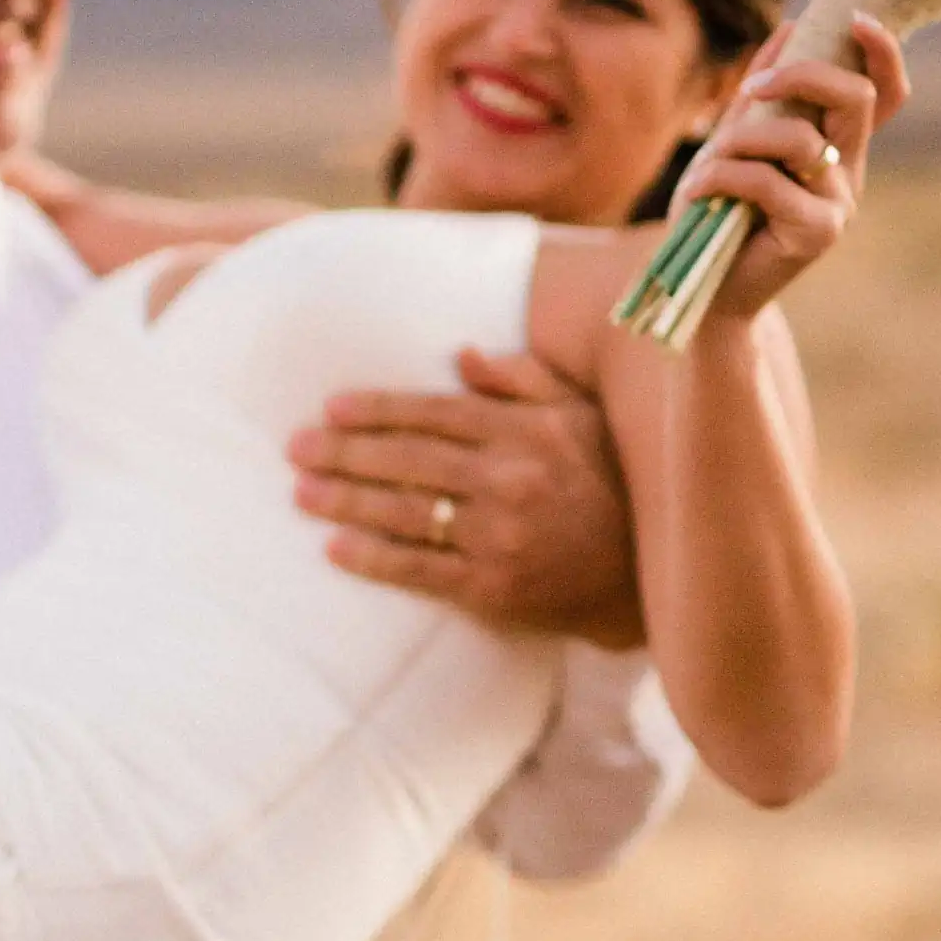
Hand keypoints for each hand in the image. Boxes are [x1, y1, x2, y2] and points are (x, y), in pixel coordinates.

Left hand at [288, 347, 641, 641]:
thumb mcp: (580, 414)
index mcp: (527, 431)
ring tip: (302, 492)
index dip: (379, 409)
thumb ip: (523, 378)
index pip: (437, 412)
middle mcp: (510, 479)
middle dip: (345, 452)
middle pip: (409, 460)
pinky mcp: (494, 587)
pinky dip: (374, 559)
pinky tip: (335, 547)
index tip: (332, 407)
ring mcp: (500, 536)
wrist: (645, 573)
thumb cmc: (608, 480)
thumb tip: (463, 353)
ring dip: (346, 501)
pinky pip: (421, 569)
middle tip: (295, 447)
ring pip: (406, 513)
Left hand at [676, 15, 909, 324]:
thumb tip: (789, 27)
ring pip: (802, 139)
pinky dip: (723, 176)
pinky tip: (697, 191)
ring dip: (741, 140)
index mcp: (838, 146)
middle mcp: (848, 172)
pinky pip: (769, 182)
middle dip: (804, 74)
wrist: (706, 292)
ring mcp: (838, 204)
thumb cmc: (719, 214)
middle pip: (857, 98)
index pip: (885, 94)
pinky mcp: (816, 234)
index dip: (883, 53)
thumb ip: (762, 94)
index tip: (854, 19)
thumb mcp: (734, 143)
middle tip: (755, 88)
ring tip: (704, 163)